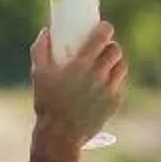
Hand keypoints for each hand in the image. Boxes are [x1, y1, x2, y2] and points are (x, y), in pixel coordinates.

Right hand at [30, 22, 125, 154]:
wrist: (60, 134)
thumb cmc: (47, 102)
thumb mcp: (38, 74)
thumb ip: (41, 49)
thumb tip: (46, 31)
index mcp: (81, 65)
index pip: (102, 37)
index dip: (105, 29)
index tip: (104, 27)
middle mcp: (99, 75)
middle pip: (116, 51)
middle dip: (111, 46)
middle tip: (104, 48)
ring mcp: (109, 90)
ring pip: (122, 67)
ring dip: (116, 62)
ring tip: (107, 64)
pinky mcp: (114, 103)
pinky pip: (120, 85)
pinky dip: (114, 81)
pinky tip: (105, 83)